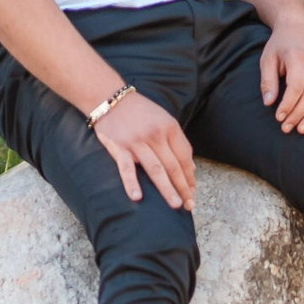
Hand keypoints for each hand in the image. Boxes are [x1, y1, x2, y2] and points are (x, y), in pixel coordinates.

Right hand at [94, 92, 197, 209]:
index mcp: (170, 127)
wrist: (109, 98)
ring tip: (176, 204)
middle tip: (189, 205)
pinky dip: (132, 184)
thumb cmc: (140, 111)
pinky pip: (126, 169)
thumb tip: (190, 167)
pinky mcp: (119, 147)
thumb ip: (176, 141)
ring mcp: (137, 142)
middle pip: (173, 166)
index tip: (193, 190)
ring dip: (167, 189)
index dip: (190, 175)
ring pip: (156, 169)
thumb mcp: (163, 119)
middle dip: (183, 187)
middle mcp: (156, 135)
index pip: (184, 156)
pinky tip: (137, 198)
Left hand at [259, 21, 303, 134]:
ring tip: (301, 129)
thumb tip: (269, 103)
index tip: (279, 118)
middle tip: (287, 128)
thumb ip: (267, 81)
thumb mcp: (267, 59)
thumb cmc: (279, 46)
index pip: (296, 88)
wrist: (297, 28)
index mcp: (298, 58)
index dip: (288, 105)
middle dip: (299, 115)